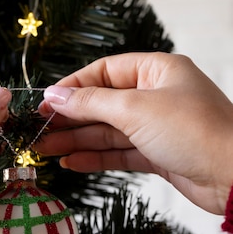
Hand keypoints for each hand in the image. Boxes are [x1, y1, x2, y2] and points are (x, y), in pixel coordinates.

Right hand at [38, 52, 232, 214]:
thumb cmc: (195, 132)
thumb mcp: (136, 109)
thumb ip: (91, 102)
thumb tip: (54, 95)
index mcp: (157, 71)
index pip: (105, 71)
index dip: (73, 86)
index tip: (45, 101)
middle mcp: (156, 96)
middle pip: (102, 103)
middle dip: (70, 118)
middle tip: (38, 129)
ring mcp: (157, 127)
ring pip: (108, 131)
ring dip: (77, 140)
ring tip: (45, 150)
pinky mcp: (158, 154)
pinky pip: (119, 152)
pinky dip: (96, 157)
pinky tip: (72, 162)